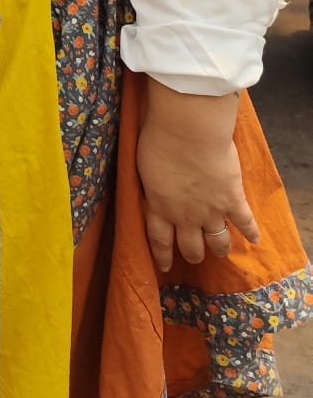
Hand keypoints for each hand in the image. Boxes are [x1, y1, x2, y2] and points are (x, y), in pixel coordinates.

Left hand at [137, 81, 257, 271]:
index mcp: (160, 207)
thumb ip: (151, 187)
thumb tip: (152, 193)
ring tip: (221, 251)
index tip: (166, 266)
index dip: (163, 256)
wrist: (188, 131)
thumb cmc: (158, 140)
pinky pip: (245, 222)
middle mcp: (186, 216)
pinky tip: (255, 240)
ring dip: (219, 247)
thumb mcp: (143, 168)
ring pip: (217, 241)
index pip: (159, 239)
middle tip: (195, 256)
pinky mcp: (233, 199)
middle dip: (192, 254)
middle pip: (190, 246)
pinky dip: (251, 232)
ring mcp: (212, 211)